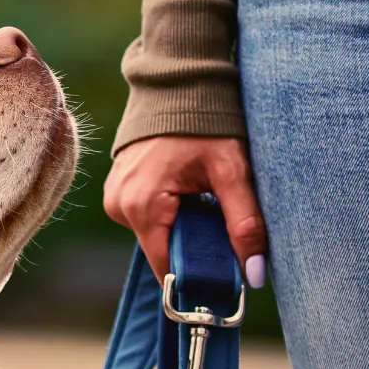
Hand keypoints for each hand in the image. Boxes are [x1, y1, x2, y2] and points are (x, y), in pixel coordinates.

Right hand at [103, 136, 267, 287]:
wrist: (177, 85)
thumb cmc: (205, 124)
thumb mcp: (231, 171)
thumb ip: (244, 222)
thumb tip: (254, 272)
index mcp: (142, 205)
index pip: (166, 266)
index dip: (196, 279)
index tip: (224, 282)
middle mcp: (119, 206)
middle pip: (162, 250)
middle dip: (194, 247)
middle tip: (225, 229)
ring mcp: (115, 199)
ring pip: (156, 235)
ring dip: (183, 229)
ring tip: (204, 202)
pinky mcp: (117, 192)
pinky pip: (147, 218)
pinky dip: (170, 215)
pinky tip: (187, 194)